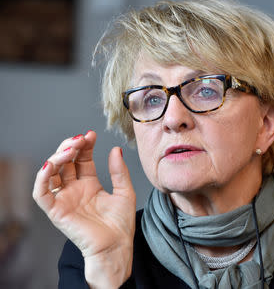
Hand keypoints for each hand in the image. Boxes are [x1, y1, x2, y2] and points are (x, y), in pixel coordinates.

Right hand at [32, 130, 135, 287]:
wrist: (117, 246)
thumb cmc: (121, 224)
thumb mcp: (125, 191)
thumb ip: (119, 171)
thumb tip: (116, 149)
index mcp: (89, 184)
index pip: (81, 159)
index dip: (85, 145)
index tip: (91, 134)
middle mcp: (74, 189)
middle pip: (65, 162)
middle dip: (70, 147)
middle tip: (81, 139)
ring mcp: (64, 199)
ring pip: (51, 173)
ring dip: (57, 157)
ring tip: (71, 148)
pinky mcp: (56, 211)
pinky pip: (41, 193)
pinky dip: (42, 178)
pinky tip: (51, 164)